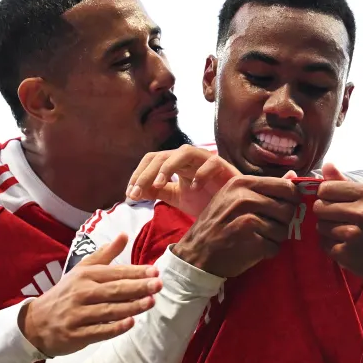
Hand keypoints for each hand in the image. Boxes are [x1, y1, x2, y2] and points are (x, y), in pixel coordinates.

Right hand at [18, 234, 162, 356]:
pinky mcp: (76, 334)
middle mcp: (81, 293)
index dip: (135, 272)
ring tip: (151, 302)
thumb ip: (105, 255)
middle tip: (158, 285)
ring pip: (109, 310)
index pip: (114, 272)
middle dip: (137, 287)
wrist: (36, 322)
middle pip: (114, 290)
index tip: (155, 271)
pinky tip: (130, 323)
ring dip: (131, 306)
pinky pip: (98, 331)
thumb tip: (124, 235)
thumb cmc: (66, 294)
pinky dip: (114, 327)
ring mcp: (78, 314)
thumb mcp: (81, 271)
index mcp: (85, 276)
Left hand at [125, 147, 240, 216]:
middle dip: (147, 174)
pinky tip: (194, 188)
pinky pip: (211, 163)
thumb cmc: (206, 200)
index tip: (129, 194)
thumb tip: (134, 191)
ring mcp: (206, 160)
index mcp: (176, 164)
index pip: (152, 160)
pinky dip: (201, 173)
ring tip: (160, 185)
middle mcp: (189, 158)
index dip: (138, 174)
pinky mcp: (224, 167)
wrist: (232, 210)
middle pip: (162, 156)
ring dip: (168, 167)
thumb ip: (158, 192)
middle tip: (136, 194)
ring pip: (184, 152)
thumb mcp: (176, 197)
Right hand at [172, 175, 300, 276]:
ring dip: (274, 238)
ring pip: (284, 230)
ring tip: (256, 239)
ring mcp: (248, 220)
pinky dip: (267, 252)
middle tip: (266, 228)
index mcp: (242, 183)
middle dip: (282, 222)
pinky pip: (275, 247)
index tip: (282, 209)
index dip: (291, 201)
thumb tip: (295, 176)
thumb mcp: (234, 197)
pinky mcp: (251, 242)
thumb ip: (265, 187)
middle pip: (288, 210)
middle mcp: (245, 198)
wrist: (195, 254)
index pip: (286, 187)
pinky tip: (253, 250)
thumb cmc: (217, 224)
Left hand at [313, 163, 362, 281]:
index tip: (335, 203)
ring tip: (345, 234)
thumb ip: (347, 183)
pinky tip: (346, 246)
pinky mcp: (346, 252)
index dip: (327, 196)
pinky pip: (323, 243)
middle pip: (320, 207)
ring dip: (328, 231)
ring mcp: (353, 233)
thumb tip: (326, 165)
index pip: (326, 188)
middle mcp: (362, 212)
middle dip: (326, 214)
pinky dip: (331, 246)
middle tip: (340, 220)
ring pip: (320, 226)